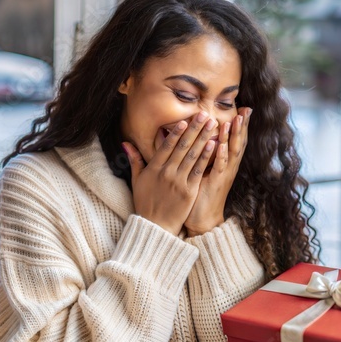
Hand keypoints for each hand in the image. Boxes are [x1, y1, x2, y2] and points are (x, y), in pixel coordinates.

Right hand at [123, 111, 217, 235]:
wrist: (155, 227)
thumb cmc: (145, 204)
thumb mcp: (137, 181)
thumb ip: (135, 160)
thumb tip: (126, 143)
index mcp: (154, 169)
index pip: (166, 146)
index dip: (176, 132)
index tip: (185, 120)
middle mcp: (166, 172)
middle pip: (182, 147)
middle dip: (194, 129)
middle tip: (203, 114)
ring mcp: (179, 181)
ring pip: (192, 155)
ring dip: (203, 138)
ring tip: (212, 125)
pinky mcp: (189, 191)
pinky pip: (199, 170)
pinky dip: (206, 157)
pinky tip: (214, 145)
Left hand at [185, 108, 250, 235]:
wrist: (202, 219)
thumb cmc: (199, 194)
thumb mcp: (201, 170)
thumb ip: (201, 155)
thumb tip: (194, 139)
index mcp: (225, 164)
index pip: (235, 141)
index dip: (239, 126)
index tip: (243, 109)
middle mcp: (228, 168)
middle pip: (239, 143)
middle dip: (242, 126)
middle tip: (247, 109)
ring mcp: (224, 175)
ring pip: (232, 152)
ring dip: (234, 136)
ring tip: (236, 120)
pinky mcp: (217, 183)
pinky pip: (221, 168)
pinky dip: (222, 156)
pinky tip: (223, 145)